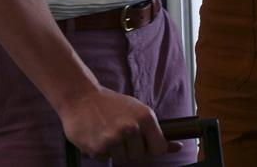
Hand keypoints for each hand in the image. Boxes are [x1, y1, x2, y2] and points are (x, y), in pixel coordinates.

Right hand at [57, 86, 178, 161]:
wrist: (80, 96)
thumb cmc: (109, 104)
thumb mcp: (136, 111)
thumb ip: (154, 131)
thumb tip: (177, 147)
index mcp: (145, 117)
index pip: (159, 149)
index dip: (150, 149)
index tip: (142, 144)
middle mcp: (132, 127)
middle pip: (139, 157)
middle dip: (129, 150)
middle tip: (118, 134)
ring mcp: (115, 138)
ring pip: (121, 160)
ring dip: (113, 151)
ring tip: (105, 133)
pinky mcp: (98, 147)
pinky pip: (104, 159)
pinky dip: (99, 151)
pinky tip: (95, 135)